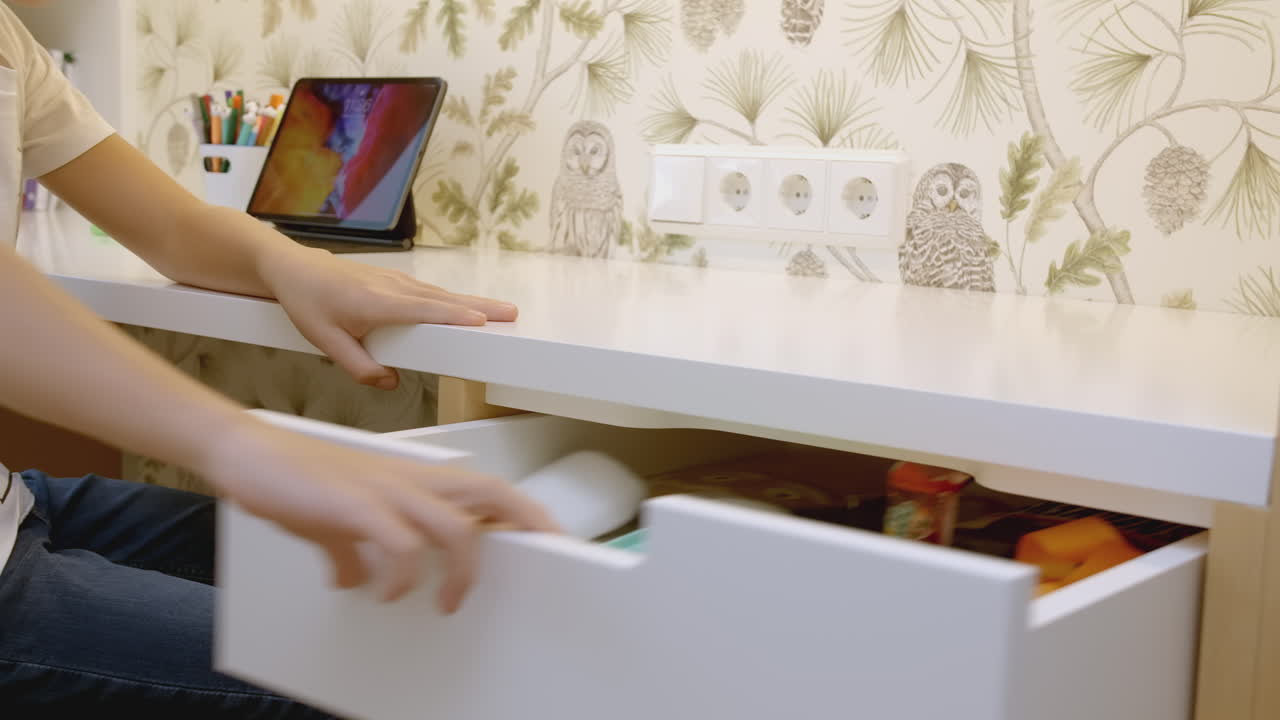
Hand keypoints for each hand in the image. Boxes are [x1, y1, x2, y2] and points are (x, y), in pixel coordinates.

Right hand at [205, 418, 559, 611]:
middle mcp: (409, 480)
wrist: (245, 452)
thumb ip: (356, 547)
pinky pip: (397, 541)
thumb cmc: (294, 479)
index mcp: (413, 480)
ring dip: (463, 570)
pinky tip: (389, 592)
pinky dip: (402, 574)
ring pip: (454, 525)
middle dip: (528, 522)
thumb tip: (359, 578)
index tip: (554, 538)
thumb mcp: (335, 521)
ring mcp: (384, 489)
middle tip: (551, 556)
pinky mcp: (352, 504)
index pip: (487, 488)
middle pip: (491, 492)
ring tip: (450, 602)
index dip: (526, 511)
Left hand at [260, 244, 517, 388]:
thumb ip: (359, 366)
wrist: (294, 268)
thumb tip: (390, 382)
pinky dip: (454, 300)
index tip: (482, 321)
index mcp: (377, 303)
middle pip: (445, 299)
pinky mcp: (397, 281)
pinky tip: (469, 308)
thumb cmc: (308, 301)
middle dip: (481, 306)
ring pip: (442, 295)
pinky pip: (432, 292)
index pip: (425, 310)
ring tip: (503, 312)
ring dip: (473, 302)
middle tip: (512, 313)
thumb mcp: (326, 342)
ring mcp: (397, 281)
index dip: (454, 316)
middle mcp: (393, 288)